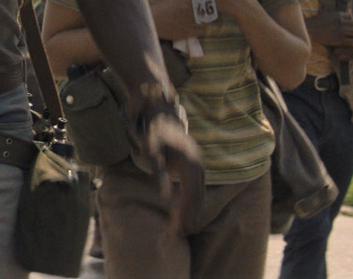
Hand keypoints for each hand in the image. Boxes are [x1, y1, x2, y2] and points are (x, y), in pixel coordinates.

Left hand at [143, 111, 204, 235]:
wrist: (163, 118)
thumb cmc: (155, 135)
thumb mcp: (153, 153)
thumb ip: (159, 173)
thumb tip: (165, 196)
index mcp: (190, 164)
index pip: (190, 196)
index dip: (183, 214)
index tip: (174, 229)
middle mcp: (199, 167)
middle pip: (197, 199)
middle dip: (186, 218)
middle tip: (171, 235)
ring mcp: (200, 168)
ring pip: (198, 197)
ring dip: (189, 213)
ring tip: (175, 230)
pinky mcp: (196, 169)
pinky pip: (196, 191)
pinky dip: (189, 204)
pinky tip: (179, 214)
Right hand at [148, 0, 203, 41]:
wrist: (152, 22)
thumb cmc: (160, 9)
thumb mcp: (171, 0)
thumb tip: (192, 0)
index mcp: (185, 2)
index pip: (201, 2)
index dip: (205, 4)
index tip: (206, 6)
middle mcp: (188, 11)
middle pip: (204, 12)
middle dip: (206, 14)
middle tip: (207, 15)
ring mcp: (188, 22)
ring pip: (204, 22)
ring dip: (205, 22)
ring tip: (204, 23)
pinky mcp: (186, 33)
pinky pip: (200, 32)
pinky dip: (202, 31)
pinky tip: (200, 30)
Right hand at [305, 8, 352, 55]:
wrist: (309, 30)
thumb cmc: (316, 21)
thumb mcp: (326, 13)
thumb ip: (336, 11)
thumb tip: (343, 10)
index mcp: (338, 15)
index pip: (352, 17)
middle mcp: (341, 22)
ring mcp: (340, 30)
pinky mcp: (338, 39)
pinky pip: (352, 41)